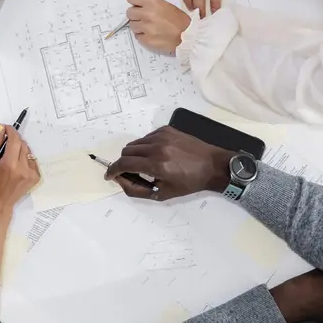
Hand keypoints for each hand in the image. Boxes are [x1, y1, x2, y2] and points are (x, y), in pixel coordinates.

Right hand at [0, 124, 40, 212]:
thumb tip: (0, 129)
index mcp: (9, 165)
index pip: (15, 140)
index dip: (10, 131)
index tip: (5, 128)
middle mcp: (23, 168)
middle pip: (22, 144)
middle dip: (13, 140)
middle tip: (4, 146)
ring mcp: (31, 173)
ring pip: (27, 151)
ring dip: (19, 149)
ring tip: (9, 159)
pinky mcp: (36, 177)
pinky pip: (31, 160)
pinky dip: (24, 159)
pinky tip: (16, 166)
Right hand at [104, 126, 232, 200]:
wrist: (212, 165)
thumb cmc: (189, 183)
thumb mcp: (163, 193)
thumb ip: (137, 190)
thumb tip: (120, 181)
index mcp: (156, 164)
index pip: (124, 164)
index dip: (113, 170)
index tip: (110, 175)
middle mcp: (157, 147)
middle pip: (126, 152)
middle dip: (124, 163)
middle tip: (131, 173)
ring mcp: (162, 136)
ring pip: (135, 143)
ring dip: (134, 155)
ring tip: (145, 164)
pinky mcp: (167, 129)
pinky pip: (146, 137)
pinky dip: (145, 146)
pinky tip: (156, 154)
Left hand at [126, 0, 190, 53]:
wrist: (188, 37)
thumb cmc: (181, 21)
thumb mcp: (167, 6)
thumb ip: (152, 4)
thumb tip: (141, 6)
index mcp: (152, 3)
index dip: (133, 1)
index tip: (137, 4)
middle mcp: (147, 14)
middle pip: (129, 12)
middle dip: (136, 15)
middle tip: (144, 17)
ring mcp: (145, 28)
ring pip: (132, 25)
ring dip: (139, 26)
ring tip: (150, 27)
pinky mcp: (146, 40)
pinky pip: (137, 36)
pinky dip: (143, 36)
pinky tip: (152, 35)